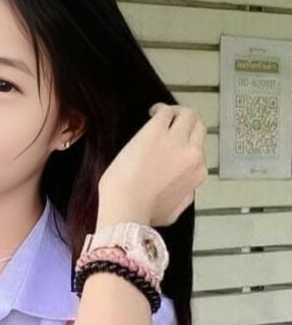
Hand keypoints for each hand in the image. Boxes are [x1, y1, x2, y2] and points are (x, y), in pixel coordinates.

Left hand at [97, 103, 207, 227]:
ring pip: (188, 115)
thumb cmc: (145, 215)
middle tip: (172, 125)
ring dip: (177, 113)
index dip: (186, 147)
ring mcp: (176, 140)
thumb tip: (184, 187)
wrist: (126, 207)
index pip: (199, 153)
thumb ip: (184, 196)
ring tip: (161, 115)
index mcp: (197, 174)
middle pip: (198, 129)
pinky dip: (161, 109)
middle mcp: (193, 154)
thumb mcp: (175, 211)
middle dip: (187, 125)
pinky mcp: (157, 130)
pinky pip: (167, 111)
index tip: (173, 147)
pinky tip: (152, 113)